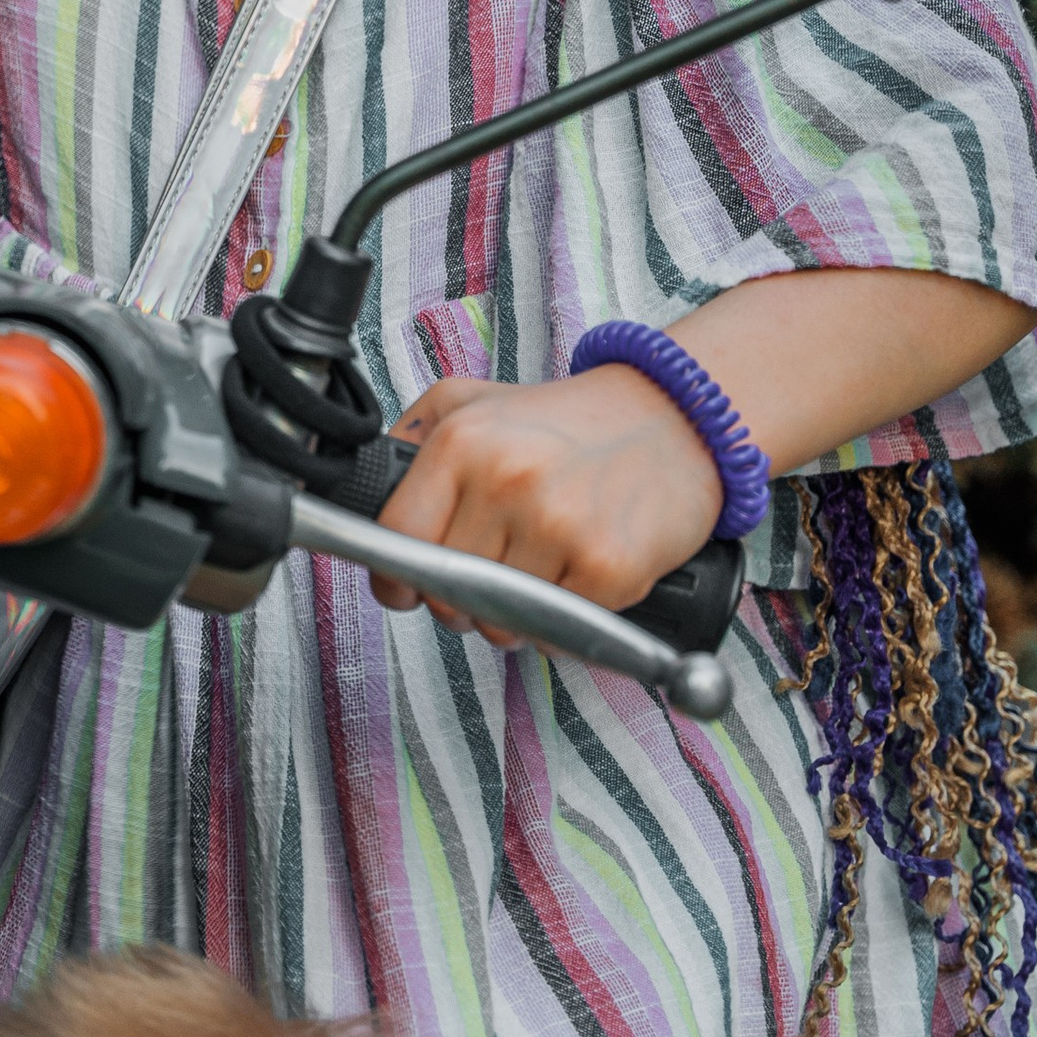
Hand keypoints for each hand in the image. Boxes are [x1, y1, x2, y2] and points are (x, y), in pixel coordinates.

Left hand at [368, 365, 719, 635]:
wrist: (676, 417)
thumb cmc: (572, 420)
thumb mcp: (474, 402)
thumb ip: (412, 440)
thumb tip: (359, 493)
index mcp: (464, 442)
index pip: (396, 539)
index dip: (396, 577)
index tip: (406, 587)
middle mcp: (507, 480)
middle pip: (445, 592)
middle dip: (460, 600)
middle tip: (493, 571)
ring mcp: (560, 526)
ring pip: (500, 622)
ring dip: (514, 617)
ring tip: (539, 571)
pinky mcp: (609, 567)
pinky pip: (560, 634)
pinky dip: (564, 624)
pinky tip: (577, 579)